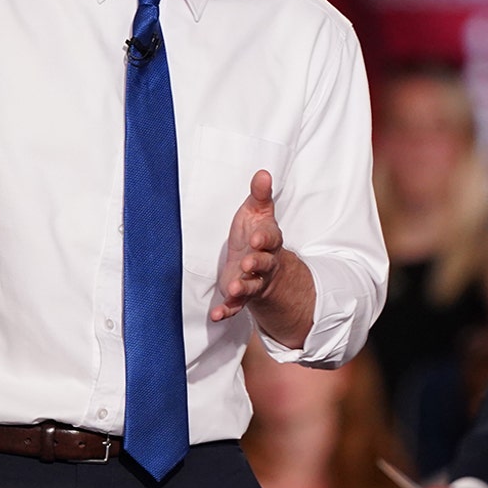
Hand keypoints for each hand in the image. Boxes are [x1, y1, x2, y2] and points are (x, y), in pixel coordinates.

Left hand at [211, 170, 283, 322]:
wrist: (260, 265)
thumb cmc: (256, 234)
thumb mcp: (258, 213)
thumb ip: (260, 195)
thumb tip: (262, 173)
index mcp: (268, 241)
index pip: (271, 239)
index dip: (265, 239)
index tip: (257, 237)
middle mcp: (264, 263)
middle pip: (264, 264)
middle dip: (256, 264)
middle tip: (247, 263)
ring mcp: (253, 281)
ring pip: (251, 286)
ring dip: (243, 288)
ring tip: (233, 288)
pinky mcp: (241, 296)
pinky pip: (236, 306)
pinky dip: (227, 310)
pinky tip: (216, 315)